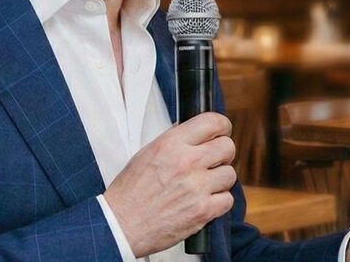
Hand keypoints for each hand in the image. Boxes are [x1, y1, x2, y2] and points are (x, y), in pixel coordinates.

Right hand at [103, 112, 235, 256]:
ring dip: (219, 180)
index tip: (222, 132)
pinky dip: (218, 202)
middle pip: (228, 147)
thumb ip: (173, 140)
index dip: (222, 126)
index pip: (212, 122)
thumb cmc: (130, 193)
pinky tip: (203, 202)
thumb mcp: (146, 154)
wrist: (120, 227)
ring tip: (203, 186)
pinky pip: (227, 199)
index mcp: (170, 145)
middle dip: (222, 154)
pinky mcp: (203, 210)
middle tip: (212, 162)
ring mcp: (197, 187)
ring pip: (230, 174)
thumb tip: (194, 131)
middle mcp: (186, 162)